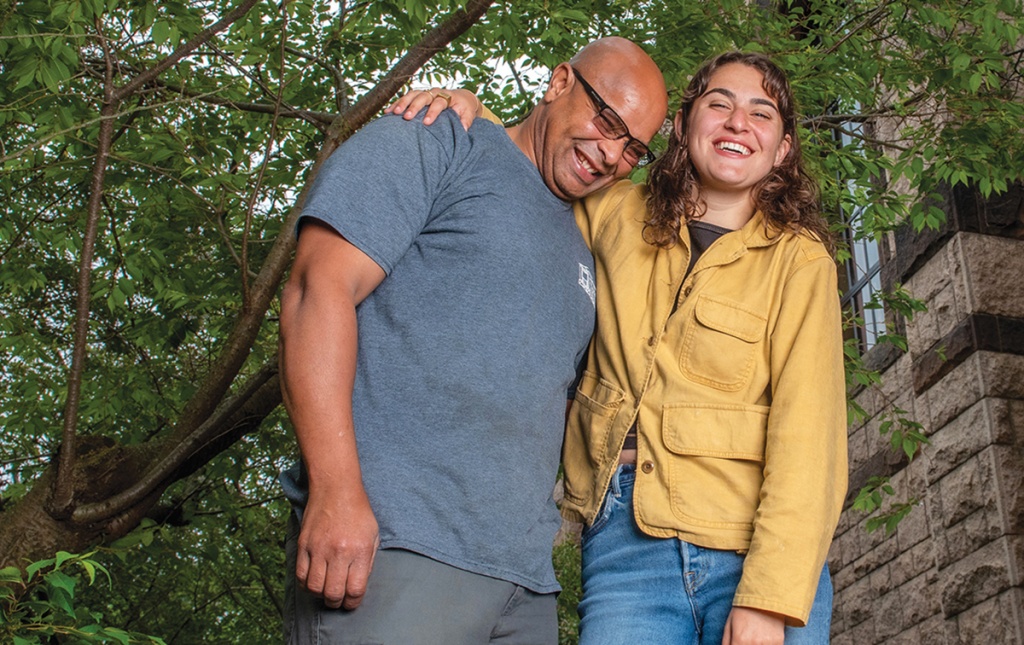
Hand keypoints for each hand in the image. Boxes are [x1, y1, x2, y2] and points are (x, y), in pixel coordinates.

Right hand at [295, 488, 379, 609]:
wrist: (336, 488)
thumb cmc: (358, 512)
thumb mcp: (373, 536)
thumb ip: (367, 562)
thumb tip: (357, 586)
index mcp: (359, 550)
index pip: (354, 590)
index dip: (353, 602)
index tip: (351, 603)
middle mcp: (338, 551)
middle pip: (333, 593)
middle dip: (336, 602)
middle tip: (338, 600)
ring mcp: (318, 548)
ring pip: (314, 588)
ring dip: (320, 595)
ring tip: (325, 591)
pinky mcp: (303, 544)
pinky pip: (300, 575)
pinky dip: (306, 584)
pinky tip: (313, 581)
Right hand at [385, 88, 481, 129]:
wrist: (461, 98)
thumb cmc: (464, 108)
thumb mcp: (468, 113)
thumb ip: (466, 121)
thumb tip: (464, 130)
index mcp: (447, 96)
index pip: (439, 103)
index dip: (432, 112)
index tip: (427, 123)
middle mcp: (435, 92)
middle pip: (423, 97)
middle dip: (414, 106)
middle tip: (407, 117)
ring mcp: (425, 93)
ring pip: (412, 95)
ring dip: (402, 103)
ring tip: (393, 113)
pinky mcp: (418, 96)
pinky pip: (405, 98)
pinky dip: (396, 104)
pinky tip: (387, 112)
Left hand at [722, 606, 785, 644]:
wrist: (765, 595)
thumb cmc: (744, 609)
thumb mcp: (729, 624)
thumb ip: (726, 642)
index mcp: (739, 640)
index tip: (738, 644)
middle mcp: (754, 644)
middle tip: (745, 641)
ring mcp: (768, 644)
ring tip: (754, 638)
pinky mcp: (779, 642)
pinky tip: (763, 639)